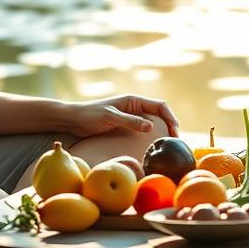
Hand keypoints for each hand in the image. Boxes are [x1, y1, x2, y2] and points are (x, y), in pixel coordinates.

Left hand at [64, 95, 179, 138]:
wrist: (73, 119)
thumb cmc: (90, 116)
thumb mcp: (111, 118)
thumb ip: (130, 121)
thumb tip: (151, 127)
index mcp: (133, 101)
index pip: (160, 106)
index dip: (171, 117)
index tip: (175, 132)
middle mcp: (134, 107)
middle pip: (160, 114)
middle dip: (170, 125)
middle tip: (175, 142)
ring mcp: (130, 116)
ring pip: (153, 121)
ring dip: (162, 131)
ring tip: (168, 145)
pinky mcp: (125, 125)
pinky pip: (144, 129)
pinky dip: (152, 136)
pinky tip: (153, 146)